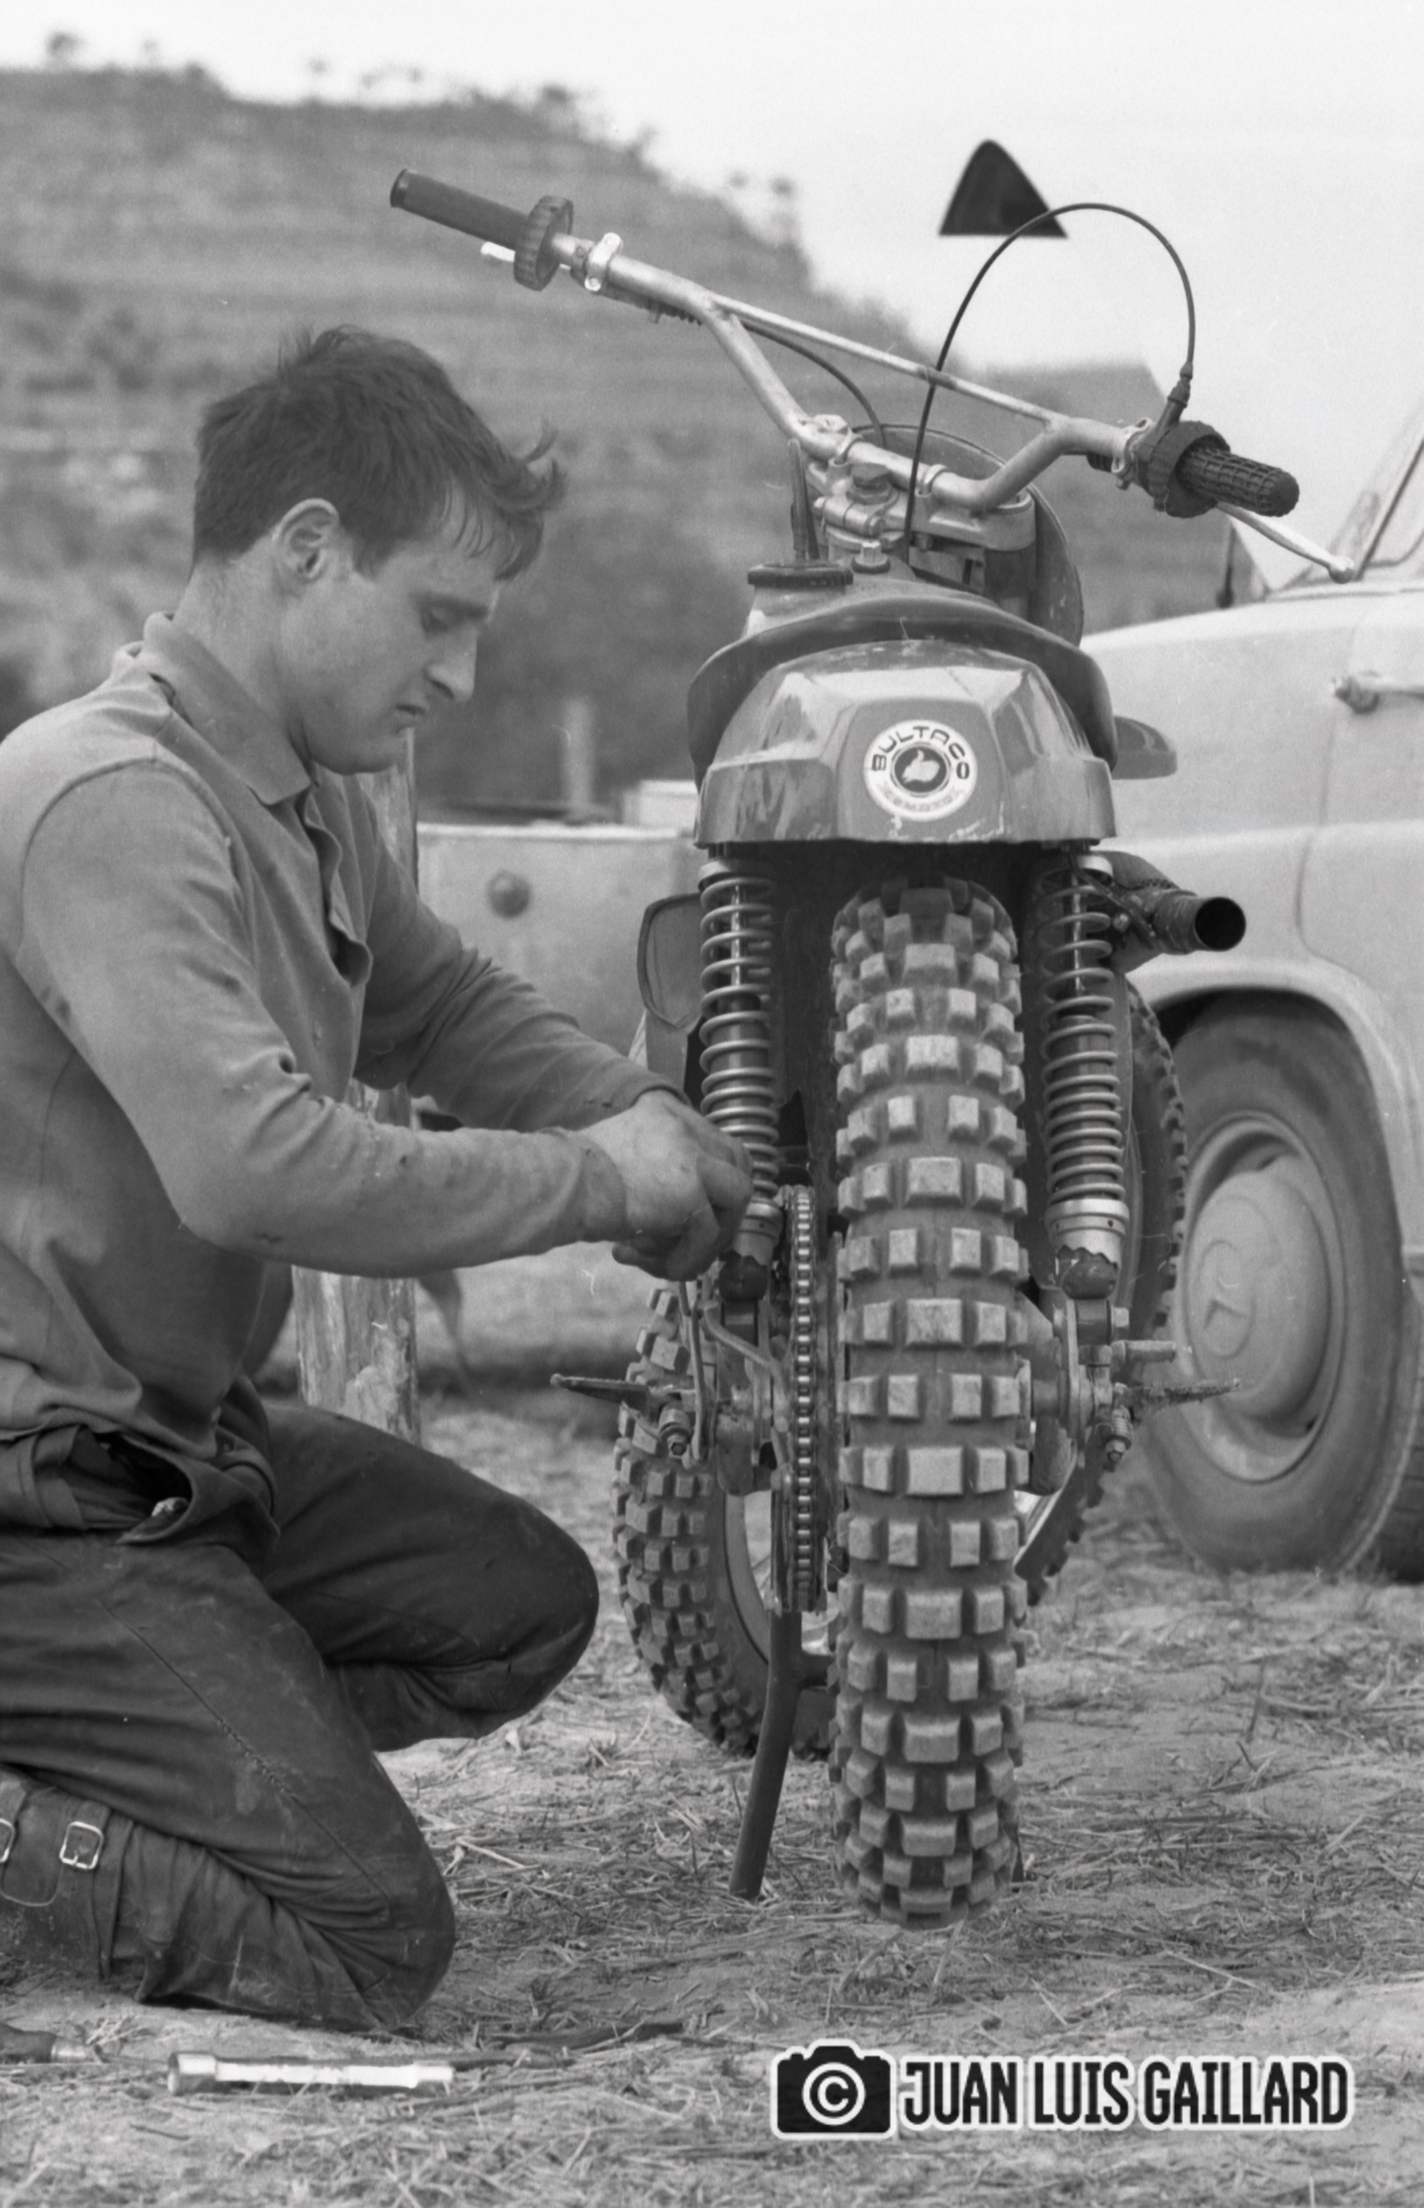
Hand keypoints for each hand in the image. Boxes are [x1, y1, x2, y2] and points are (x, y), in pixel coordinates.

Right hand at [581, 1091, 753, 1279]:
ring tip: (666, 1258)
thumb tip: (681, 1217)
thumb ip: (657, 1172)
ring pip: (736, 1200)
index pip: (716, 1143)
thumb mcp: (622, 1159)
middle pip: (739, 1165)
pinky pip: (707, 1236)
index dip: (715, 1182)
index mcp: (668, 1113)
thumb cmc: (575, 1179)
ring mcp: (693, 1158)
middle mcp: (686, 1128)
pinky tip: (647, 1263)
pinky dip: (685, 1259)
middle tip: (699, 1239)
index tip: (693, 1214)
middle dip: (727, 1206)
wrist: (560, 1186)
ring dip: (708, 1238)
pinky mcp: (692, 1193)